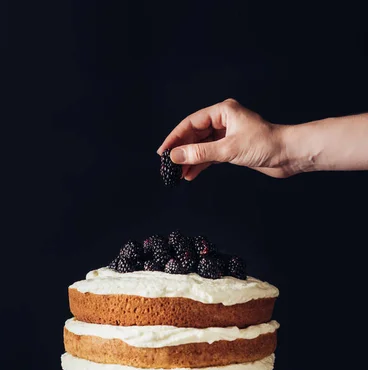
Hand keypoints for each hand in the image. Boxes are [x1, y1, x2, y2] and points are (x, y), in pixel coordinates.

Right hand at [157, 98, 288, 179]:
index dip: (175, 138)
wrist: (289, 155)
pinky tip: (192, 175)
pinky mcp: (233, 148)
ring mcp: (228, 135)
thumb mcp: (229, 149)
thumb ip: (201, 153)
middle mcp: (224, 121)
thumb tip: (176, 157)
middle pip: (195, 135)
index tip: (163, 152)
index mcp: (223, 111)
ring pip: (202, 146)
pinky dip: (201, 164)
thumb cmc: (265, 145)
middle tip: (168, 166)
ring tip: (178, 174)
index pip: (191, 123)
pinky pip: (211, 155)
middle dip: (182, 151)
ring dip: (190, 160)